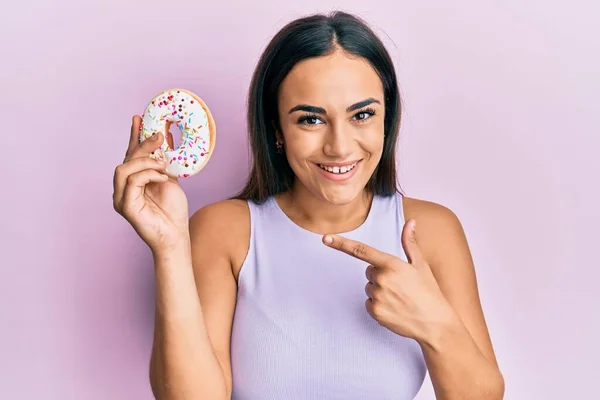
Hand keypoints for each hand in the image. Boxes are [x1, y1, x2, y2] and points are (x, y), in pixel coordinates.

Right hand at [112, 115, 188, 252]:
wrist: (176, 235)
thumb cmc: (173, 211)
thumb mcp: (170, 179)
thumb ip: (164, 162)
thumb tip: (165, 138)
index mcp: (133, 181)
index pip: (130, 155)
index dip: (133, 136)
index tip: (139, 118)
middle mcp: (123, 189)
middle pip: (127, 159)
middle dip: (142, 145)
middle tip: (160, 136)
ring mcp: (121, 198)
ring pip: (124, 168)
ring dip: (145, 162)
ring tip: (163, 166)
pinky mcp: (125, 206)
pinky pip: (131, 182)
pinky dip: (147, 175)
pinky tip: (161, 177)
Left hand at [322, 220, 456, 342]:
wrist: (435, 323)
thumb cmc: (429, 291)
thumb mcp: (421, 265)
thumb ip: (410, 242)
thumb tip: (411, 222)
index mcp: (391, 264)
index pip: (361, 250)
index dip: (341, 243)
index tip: (325, 238)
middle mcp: (381, 279)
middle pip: (369, 271)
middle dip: (380, 275)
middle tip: (400, 285)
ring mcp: (377, 297)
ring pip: (369, 287)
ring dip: (380, 290)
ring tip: (400, 298)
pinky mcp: (375, 312)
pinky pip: (368, 302)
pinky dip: (378, 304)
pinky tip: (395, 308)